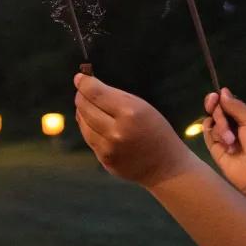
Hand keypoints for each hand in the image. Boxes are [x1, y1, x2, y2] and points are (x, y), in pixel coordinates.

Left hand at [74, 73, 192, 187]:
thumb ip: (116, 97)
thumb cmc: (155, 131)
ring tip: (86, 105)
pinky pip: (89, 139)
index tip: (79, 77)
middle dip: (81, 96)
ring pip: (83, 124)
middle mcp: (117, 131)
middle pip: (85, 107)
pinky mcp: (105, 160)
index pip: (96, 93)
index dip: (84, 83)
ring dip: (82, 112)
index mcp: (130, 113)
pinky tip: (93, 122)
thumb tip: (87, 88)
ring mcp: (109, 148)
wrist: (165, 167)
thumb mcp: (142, 107)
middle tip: (81, 91)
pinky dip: (88, 128)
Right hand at [201, 88, 245, 203]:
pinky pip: (207, 132)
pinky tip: (225, 144)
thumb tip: (222, 91)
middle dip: (218, 113)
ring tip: (231, 141)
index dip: (218, 98)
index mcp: (243, 116)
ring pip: (210, 120)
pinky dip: (214, 134)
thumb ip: (237, 106)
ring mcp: (221, 135)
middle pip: (216, 109)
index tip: (214, 97)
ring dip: (220, 127)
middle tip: (223, 118)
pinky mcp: (213, 146)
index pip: (226, 101)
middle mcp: (230, 123)